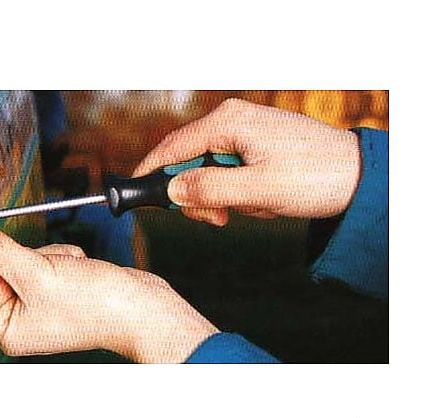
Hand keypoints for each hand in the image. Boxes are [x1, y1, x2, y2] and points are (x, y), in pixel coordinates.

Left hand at [0, 223, 216, 362]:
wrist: (141, 307)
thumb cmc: (94, 303)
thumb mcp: (37, 272)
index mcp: (8, 327)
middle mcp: (24, 320)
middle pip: (10, 265)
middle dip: (35, 257)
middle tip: (53, 269)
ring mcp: (45, 305)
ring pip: (35, 258)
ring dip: (56, 256)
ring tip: (75, 272)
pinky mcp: (64, 291)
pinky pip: (54, 261)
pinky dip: (69, 259)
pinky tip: (84, 270)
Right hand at [133, 98, 360, 225]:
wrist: (359, 176)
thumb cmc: (315, 176)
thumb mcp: (256, 189)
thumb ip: (209, 189)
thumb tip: (172, 190)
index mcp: (228, 123)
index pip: (173, 146)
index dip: (151, 171)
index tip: (135, 194)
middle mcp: (232, 122)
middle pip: (188, 160)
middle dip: (196, 194)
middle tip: (214, 218)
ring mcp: (244, 134)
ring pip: (208, 171)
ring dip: (220, 197)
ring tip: (248, 207)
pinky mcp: (254, 147)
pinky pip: (229, 173)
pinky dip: (237, 193)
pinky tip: (260, 199)